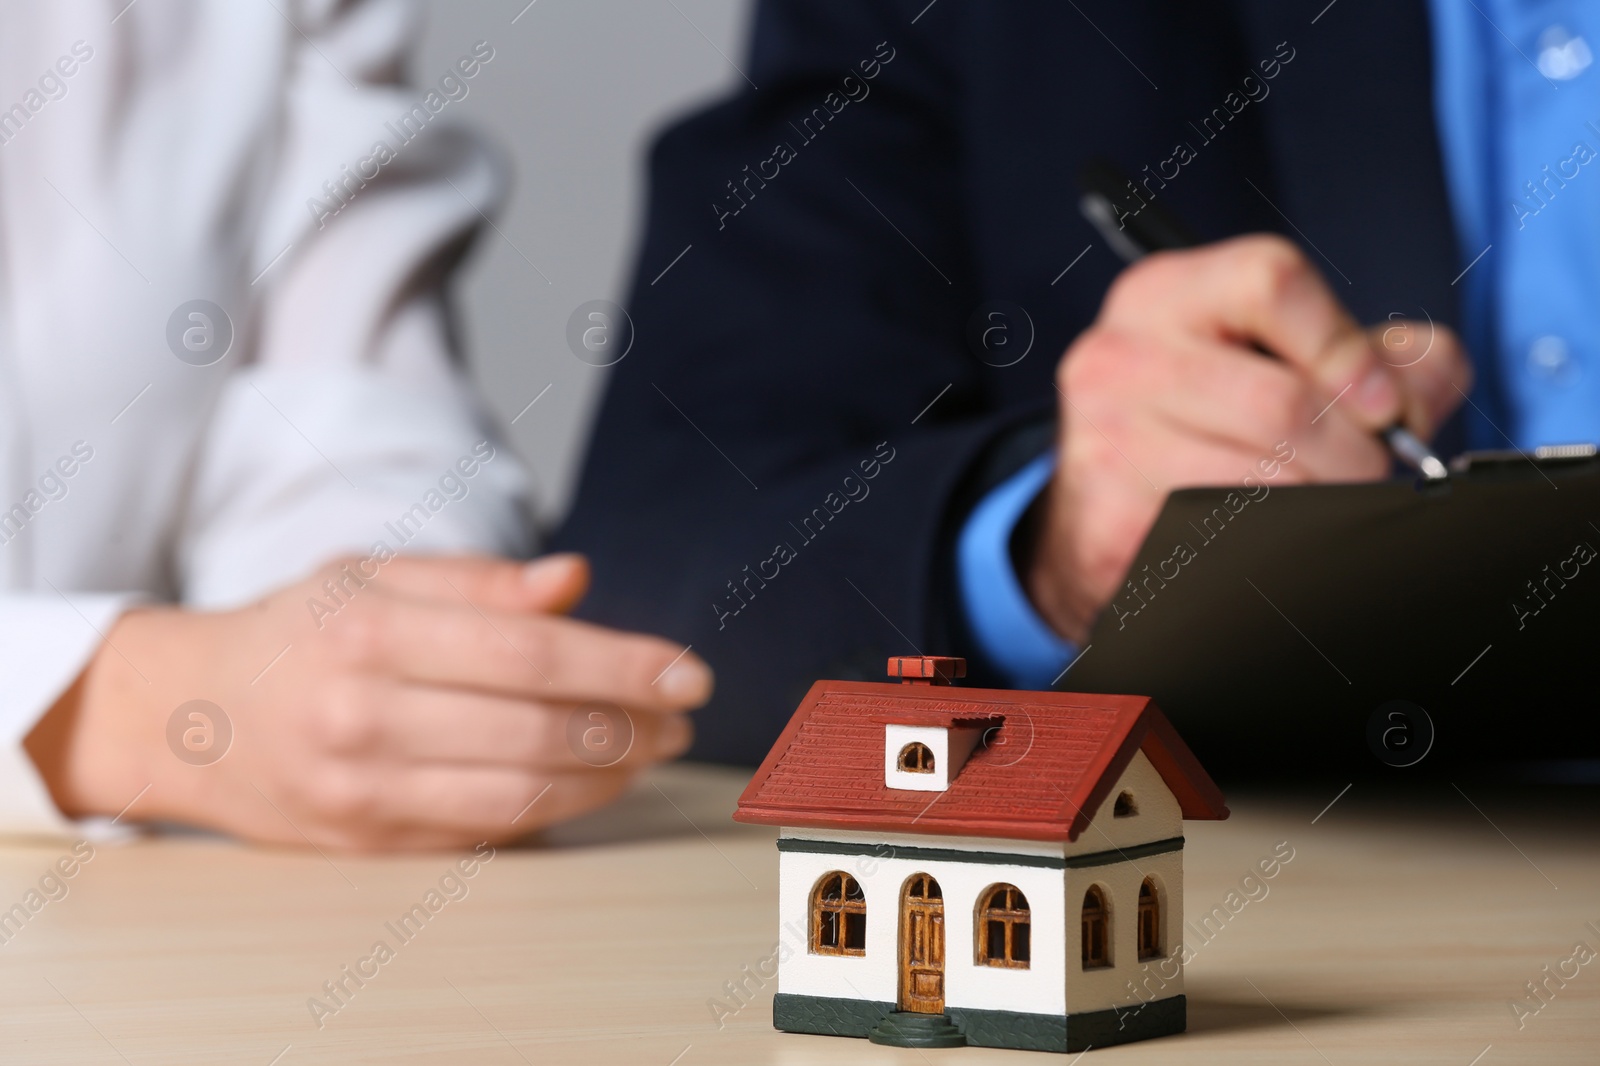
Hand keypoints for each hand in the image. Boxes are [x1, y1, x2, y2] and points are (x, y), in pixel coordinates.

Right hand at [24, 554, 711, 850]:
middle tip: (680, 714)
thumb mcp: (375, 574)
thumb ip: (479, 580)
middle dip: (631, 726)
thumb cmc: (304, 631)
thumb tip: (575, 580)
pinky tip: (593, 778)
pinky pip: (489, 831)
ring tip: (650, 746)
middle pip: (536, 729)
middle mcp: (364, 716)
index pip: (528, 652)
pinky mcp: (372, 844)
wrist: (195, 718)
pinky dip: (557, 807)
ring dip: (608, 775)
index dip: (621, 665)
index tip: (687, 671)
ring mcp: (365, 791)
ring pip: (522, 793)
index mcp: (371, 632)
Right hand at [1028, 234, 1470, 642]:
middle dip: (1351, 455)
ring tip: (1303, 501)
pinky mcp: (1110, 516)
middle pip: (1282, 402)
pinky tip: (1253, 531)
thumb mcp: (1286, 361)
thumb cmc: (1212, 424)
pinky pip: (1229, 536)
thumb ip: (1383, 359)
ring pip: (1264, 482)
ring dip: (1313, 504)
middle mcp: (1121, 354)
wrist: (1102, 512)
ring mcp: (1106, 437)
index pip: (1271, 282)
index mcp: (1165, 294)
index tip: (1381, 405)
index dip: (1348, 349)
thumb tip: (1420, 394)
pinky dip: (1268, 542)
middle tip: (1359, 473)